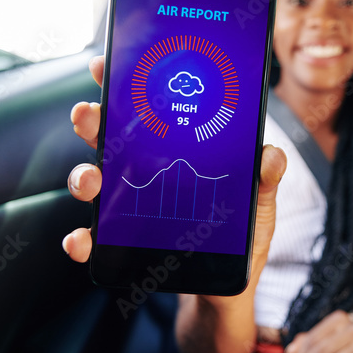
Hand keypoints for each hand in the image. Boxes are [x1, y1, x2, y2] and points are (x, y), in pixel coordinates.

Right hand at [62, 55, 286, 269]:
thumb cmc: (240, 238)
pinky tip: (83, 240)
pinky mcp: (122, 243)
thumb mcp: (258, 205)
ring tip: (91, 181)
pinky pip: (93, 237)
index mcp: (174, 151)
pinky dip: (81, 239)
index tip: (104, 63)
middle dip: (91, 120)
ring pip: (93, 181)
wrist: (226, 288)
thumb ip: (264, 180)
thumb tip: (271, 156)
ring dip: (82, 176)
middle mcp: (144, 172)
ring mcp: (129, 206)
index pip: (144, 110)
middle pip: (107, 137)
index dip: (121, 84)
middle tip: (89, 114)